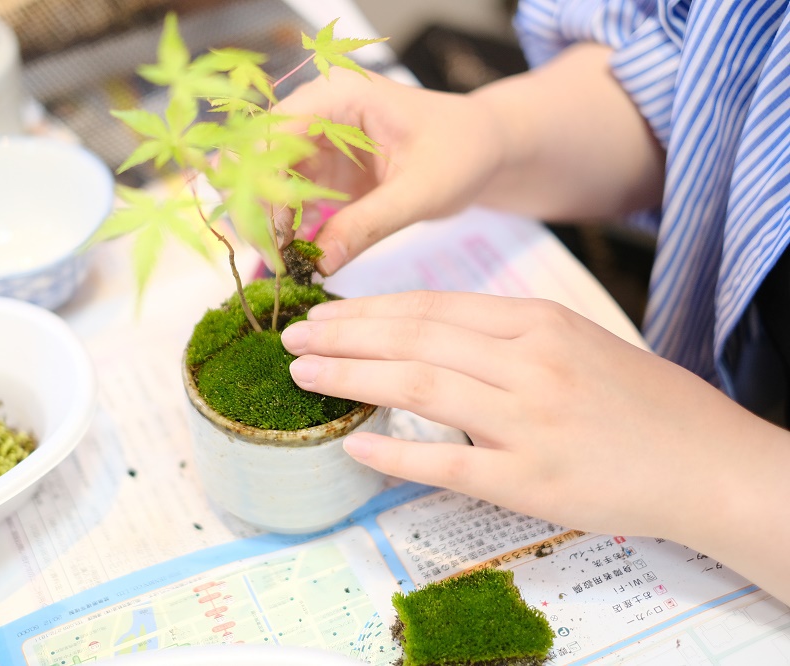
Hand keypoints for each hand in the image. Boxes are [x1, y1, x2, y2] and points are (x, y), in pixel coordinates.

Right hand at [275, 69, 503, 274]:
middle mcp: (315, 109)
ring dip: (267, 221)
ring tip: (290, 259)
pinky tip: (304, 247)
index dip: (263, 185)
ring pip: (261, 179)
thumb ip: (368, 225)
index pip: (272, 135)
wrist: (481, 147)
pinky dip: (284, 224)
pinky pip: (281, 195)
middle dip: (257, 208)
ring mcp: (312, 137)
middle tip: (277, 259)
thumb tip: (319, 263)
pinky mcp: (316, 165)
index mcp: (339, 95)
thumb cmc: (461, 152)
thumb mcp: (420, 193)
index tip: (275, 238)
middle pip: (254, 156)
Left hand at [280, 291, 784, 546]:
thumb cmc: (636, 401)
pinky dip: (393, 452)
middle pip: (415, 338)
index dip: (366, 310)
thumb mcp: (574, 342)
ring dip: (351, 378)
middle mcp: (529, 363)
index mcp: (536, 323)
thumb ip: (501, 337)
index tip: (322, 313)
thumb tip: (423, 337)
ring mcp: (528, 421)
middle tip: (292, 339)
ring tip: (304, 375)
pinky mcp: (530, 479)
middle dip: (343, 336)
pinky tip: (353, 444)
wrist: (705, 461)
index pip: (430, 307)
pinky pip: (447, 464)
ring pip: (421, 387)